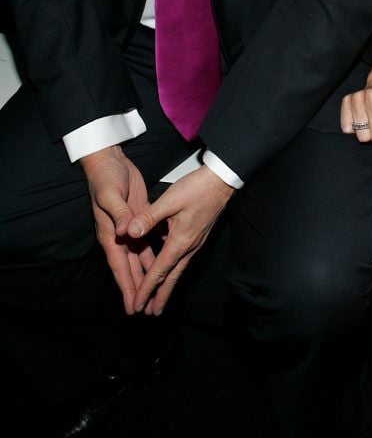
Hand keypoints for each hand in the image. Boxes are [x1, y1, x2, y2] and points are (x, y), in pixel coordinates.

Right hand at [80, 145, 155, 313]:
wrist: (109, 160)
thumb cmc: (105, 178)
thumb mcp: (111, 196)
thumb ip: (120, 215)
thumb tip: (126, 234)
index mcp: (111, 233)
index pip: (120, 266)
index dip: (127, 286)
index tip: (132, 306)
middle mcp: (120, 235)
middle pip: (131, 267)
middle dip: (139, 287)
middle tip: (149, 308)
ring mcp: (131, 227)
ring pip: (141, 255)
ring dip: (149, 272)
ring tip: (158, 291)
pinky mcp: (140, 216)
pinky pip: (150, 238)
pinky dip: (157, 249)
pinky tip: (167, 259)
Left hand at [125, 166, 233, 314]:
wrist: (221, 181)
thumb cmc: (196, 188)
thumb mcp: (169, 200)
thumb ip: (148, 217)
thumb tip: (129, 232)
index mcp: (179, 241)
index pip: (159, 271)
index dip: (146, 289)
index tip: (137, 305)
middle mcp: (189, 246)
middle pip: (172, 277)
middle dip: (160, 296)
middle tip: (151, 314)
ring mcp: (195, 242)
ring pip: (178, 269)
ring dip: (167, 286)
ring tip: (159, 299)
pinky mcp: (197, 236)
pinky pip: (182, 259)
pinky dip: (173, 270)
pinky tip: (169, 269)